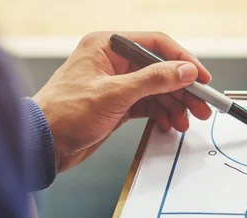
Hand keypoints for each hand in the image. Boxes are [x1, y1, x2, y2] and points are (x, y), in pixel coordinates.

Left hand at [33, 31, 212, 172]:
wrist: (45, 144)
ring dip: (174, 106)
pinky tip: (169, 125)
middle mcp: (114, 62)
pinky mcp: (118, 105)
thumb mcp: (115, 94)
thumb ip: (154, 80)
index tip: (202, 79)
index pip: (156, 45)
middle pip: (161, 71)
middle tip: (201, 107)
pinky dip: (161, 115)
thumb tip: (184, 71)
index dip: (183, 61)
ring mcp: (117, 84)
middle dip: (183, 90)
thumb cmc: (65, 113)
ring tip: (185, 122)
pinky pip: (149, 106)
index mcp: (108, 46)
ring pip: (157, 91)